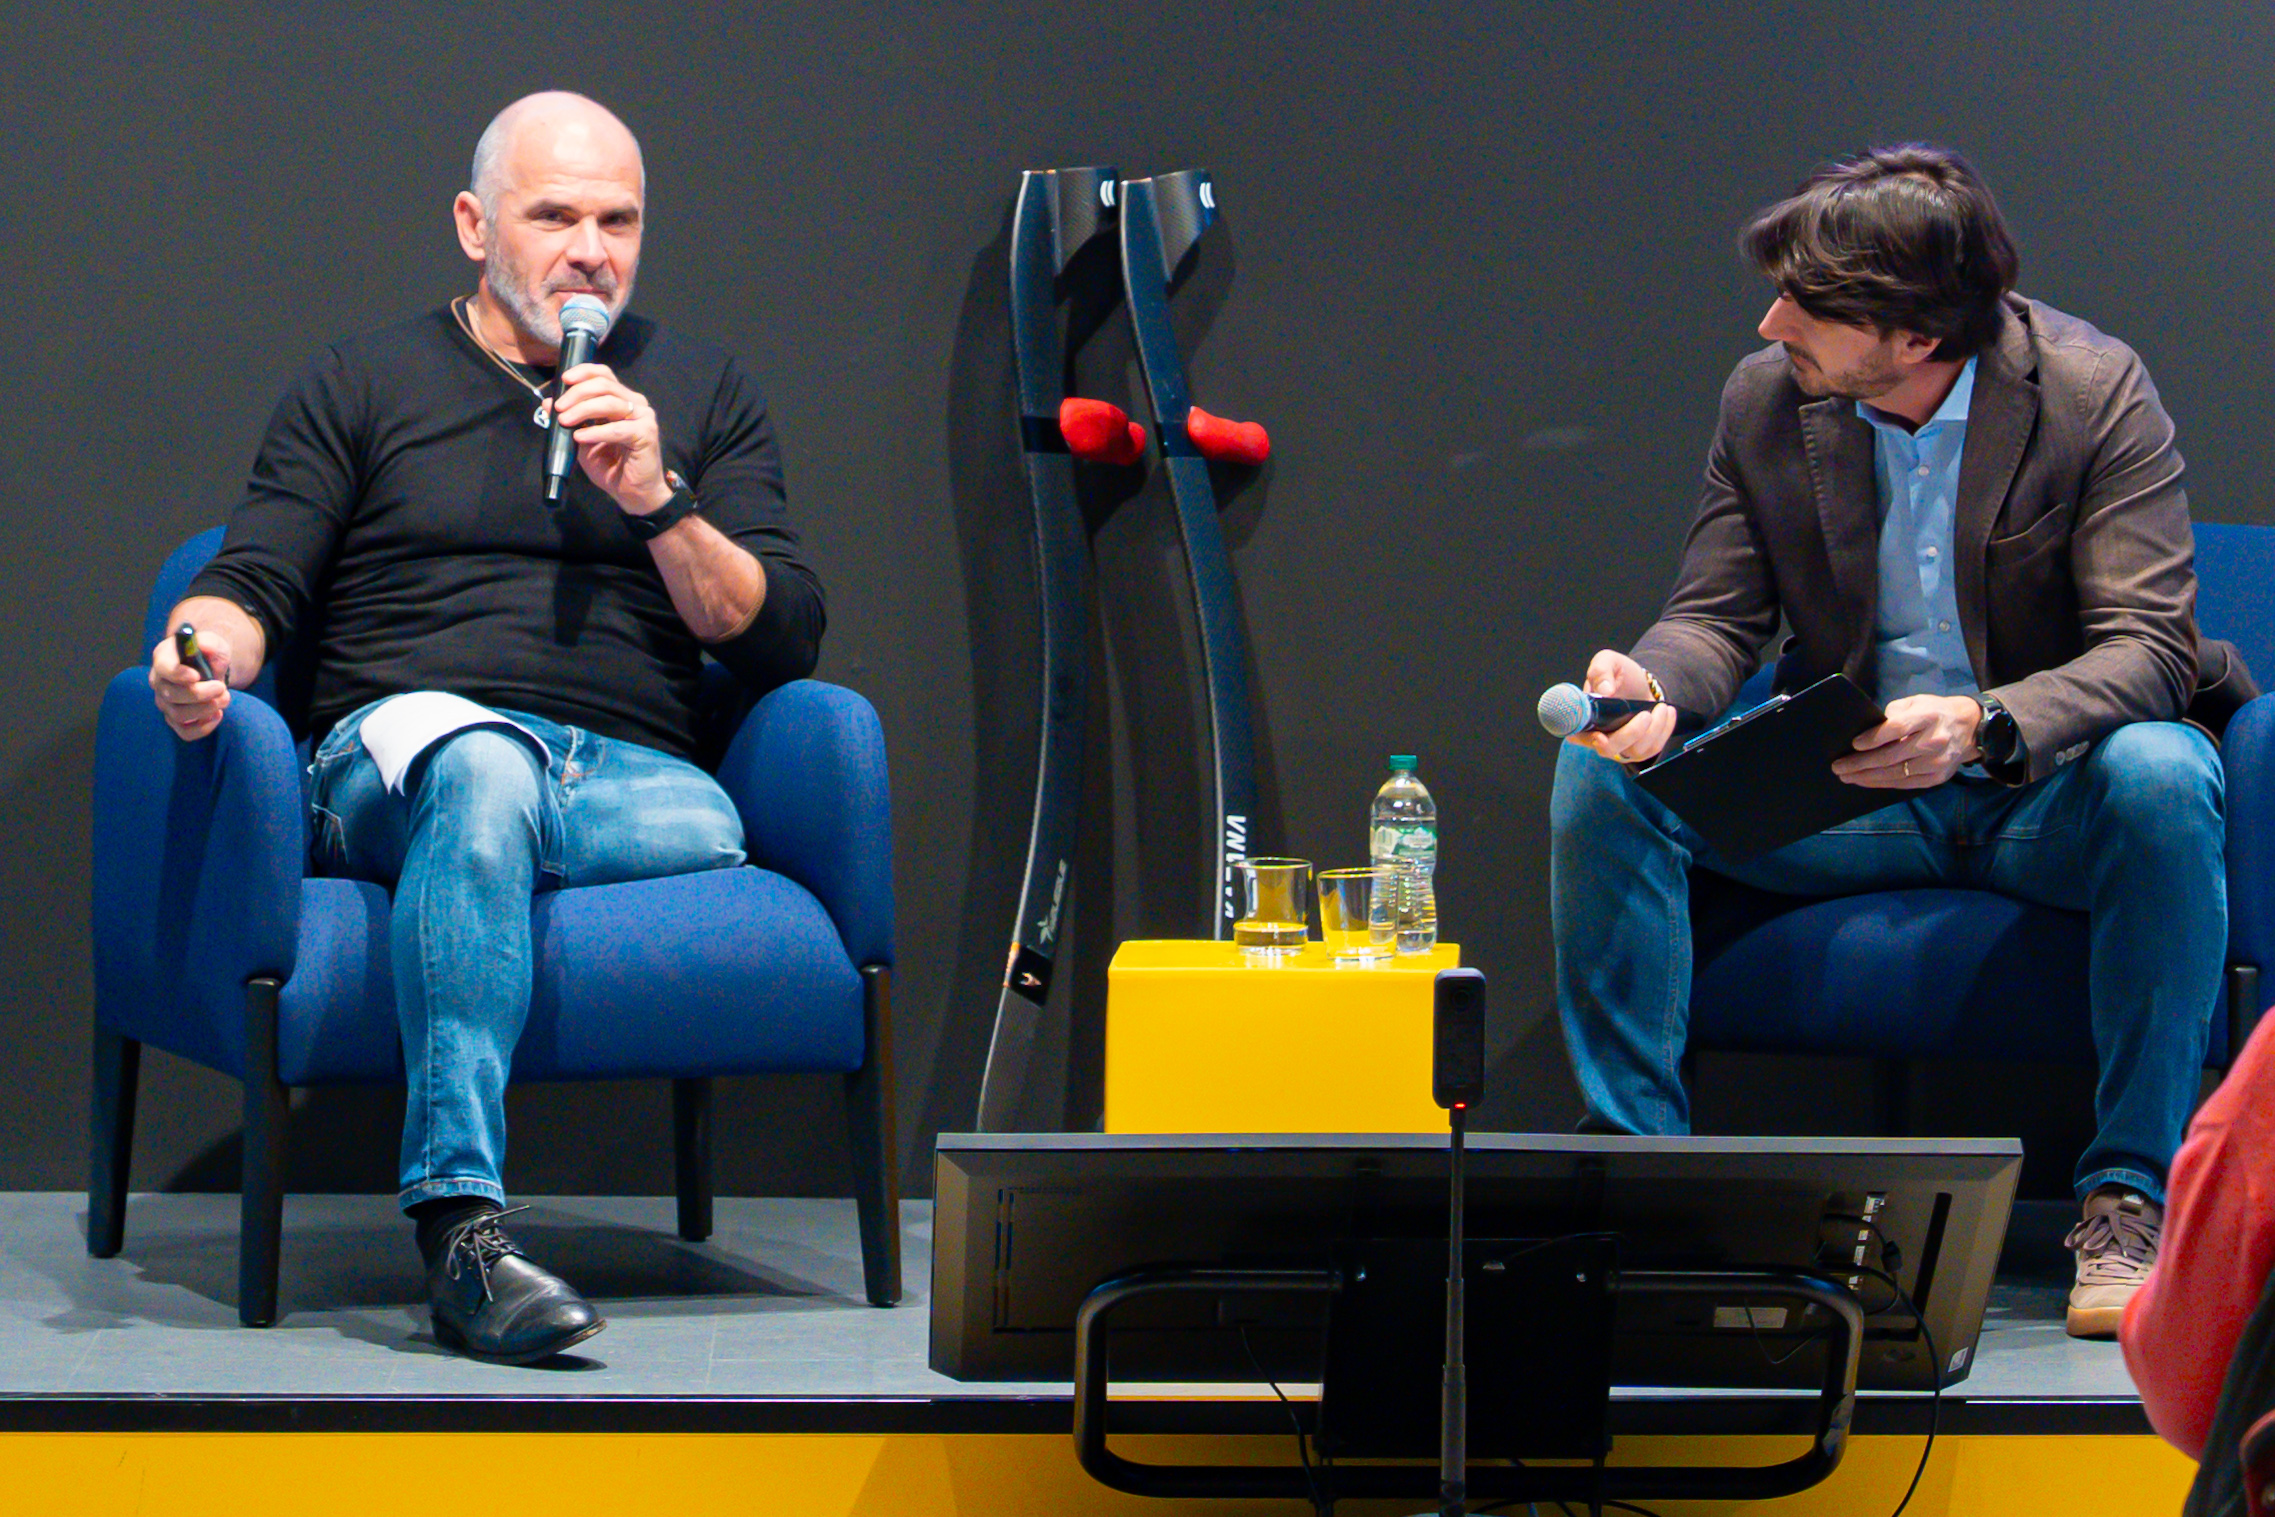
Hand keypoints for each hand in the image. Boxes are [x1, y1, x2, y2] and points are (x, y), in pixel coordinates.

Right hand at [149, 628, 233, 741]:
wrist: (211, 668)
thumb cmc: (208, 654)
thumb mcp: (213, 642)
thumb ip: (209, 643)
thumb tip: (204, 646)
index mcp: (164, 658)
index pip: (164, 668)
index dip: (178, 674)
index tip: (197, 676)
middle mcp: (159, 681)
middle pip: (171, 695)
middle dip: (200, 694)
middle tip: (222, 688)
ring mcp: (165, 702)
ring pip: (178, 715)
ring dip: (205, 709)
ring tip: (225, 698)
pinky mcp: (175, 719)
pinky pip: (184, 732)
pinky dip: (203, 728)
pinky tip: (217, 715)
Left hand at [552, 362, 669, 514]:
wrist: (633, 493)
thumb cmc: (612, 467)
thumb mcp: (582, 440)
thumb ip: (570, 420)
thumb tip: (548, 403)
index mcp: (621, 400)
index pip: (603, 374)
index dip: (583, 372)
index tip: (564, 380)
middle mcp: (635, 403)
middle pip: (604, 385)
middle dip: (577, 393)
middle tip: (559, 408)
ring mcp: (643, 417)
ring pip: (610, 402)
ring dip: (583, 410)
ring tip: (565, 421)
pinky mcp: (646, 434)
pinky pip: (617, 429)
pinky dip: (595, 432)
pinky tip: (580, 437)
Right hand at [1565, 648, 1678, 764]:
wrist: (1640, 682)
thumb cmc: (1619, 674)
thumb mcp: (1607, 661)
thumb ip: (1601, 671)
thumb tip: (1605, 690)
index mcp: (1584, 717)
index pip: (1579, 736)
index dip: (1588, 740)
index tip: (1600, 737)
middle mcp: (1598, 736)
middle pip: (1608, 749)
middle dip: (1630, 734)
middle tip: (1646, 715)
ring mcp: (1619, 746)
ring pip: (1634, 750)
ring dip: (1653, 730)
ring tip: (1661, 707)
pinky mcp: (1639, 749)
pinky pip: (1653, 749)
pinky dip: (1664, 731)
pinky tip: (1667, 714)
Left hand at [1833, 694, 1982, 788]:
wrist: (1970, 727)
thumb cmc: (1935, 712)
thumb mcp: (1916, 702)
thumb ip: (1894, 714)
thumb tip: (1868, 732)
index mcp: (1928, 717)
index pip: (1896, 729)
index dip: (1873, 738)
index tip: (1854, 744)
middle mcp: (1934, 741)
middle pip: (1891, 756)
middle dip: (1861, 763)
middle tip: (1838, 766)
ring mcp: (1937, 762)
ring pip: (1896, 774)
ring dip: (1867, 777)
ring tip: (1847, 776)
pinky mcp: (1937, 777)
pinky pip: (1905, 784)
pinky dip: (1882, 783)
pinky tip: (1866, 781)